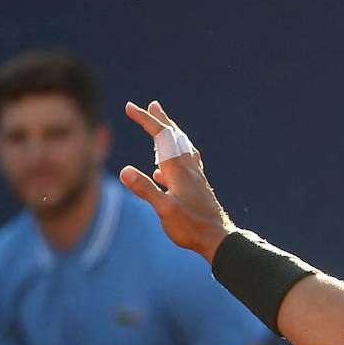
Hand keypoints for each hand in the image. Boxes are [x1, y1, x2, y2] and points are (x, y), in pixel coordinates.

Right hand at [120, 101, 235, 261]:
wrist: (218, 239)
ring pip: (182, 149)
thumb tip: (125, 170)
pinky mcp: (198, 187)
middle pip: (175, 137)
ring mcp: (195, 177)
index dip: (145, 120)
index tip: (130, 107)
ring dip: (171, 136)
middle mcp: (188, 169)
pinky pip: (187, 165)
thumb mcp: (164, 210)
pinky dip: (175, 159)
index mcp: (178, 169)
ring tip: (163, 129)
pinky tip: (163, 172)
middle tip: (153, 105)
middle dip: (161, 120)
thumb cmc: (191, 226)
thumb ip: (146, 190)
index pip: (161, 136)